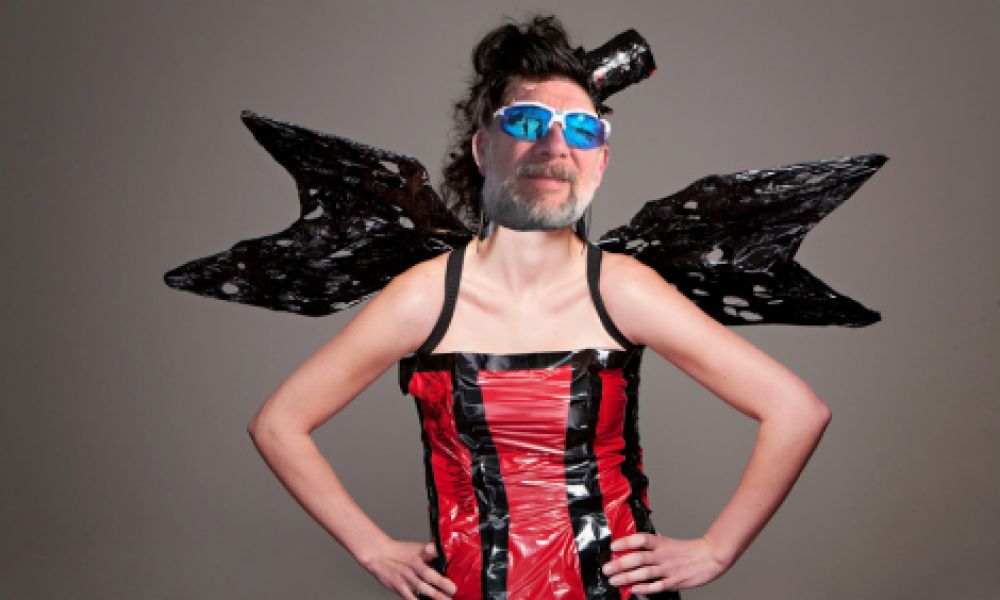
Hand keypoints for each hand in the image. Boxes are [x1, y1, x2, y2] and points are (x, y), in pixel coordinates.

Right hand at [359, 539, 455, 598]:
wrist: (379, 555)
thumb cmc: (400, 552)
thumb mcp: (417, 547)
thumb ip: (432, 550)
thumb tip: (447, 549)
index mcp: (420, 553)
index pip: (432, 551)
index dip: (441, 555)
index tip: (451, 561)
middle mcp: (413, 565)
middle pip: (427, 573)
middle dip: (441, 582)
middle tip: (453, 589)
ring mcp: (406, 577)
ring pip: (421, 587)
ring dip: (434, 595)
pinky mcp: (400, 587)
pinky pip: (410, 597)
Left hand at [601, 533, 730, 593]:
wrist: (710, 557)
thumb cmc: (689, 550)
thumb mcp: (669, 541)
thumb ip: (654, 541)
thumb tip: (639, 538)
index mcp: (661, 543)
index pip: (641, 539)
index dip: (626, 542)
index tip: (613, 545)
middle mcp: (663, 556)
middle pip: (638, 558)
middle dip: (619, 564)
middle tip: (606, 568)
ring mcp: (668, 570)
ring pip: (644, 574)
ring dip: (626, 577)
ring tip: (614, 580)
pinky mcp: (674, 582)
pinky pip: (656, 586)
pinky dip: (644, 588)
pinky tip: (633, 589)